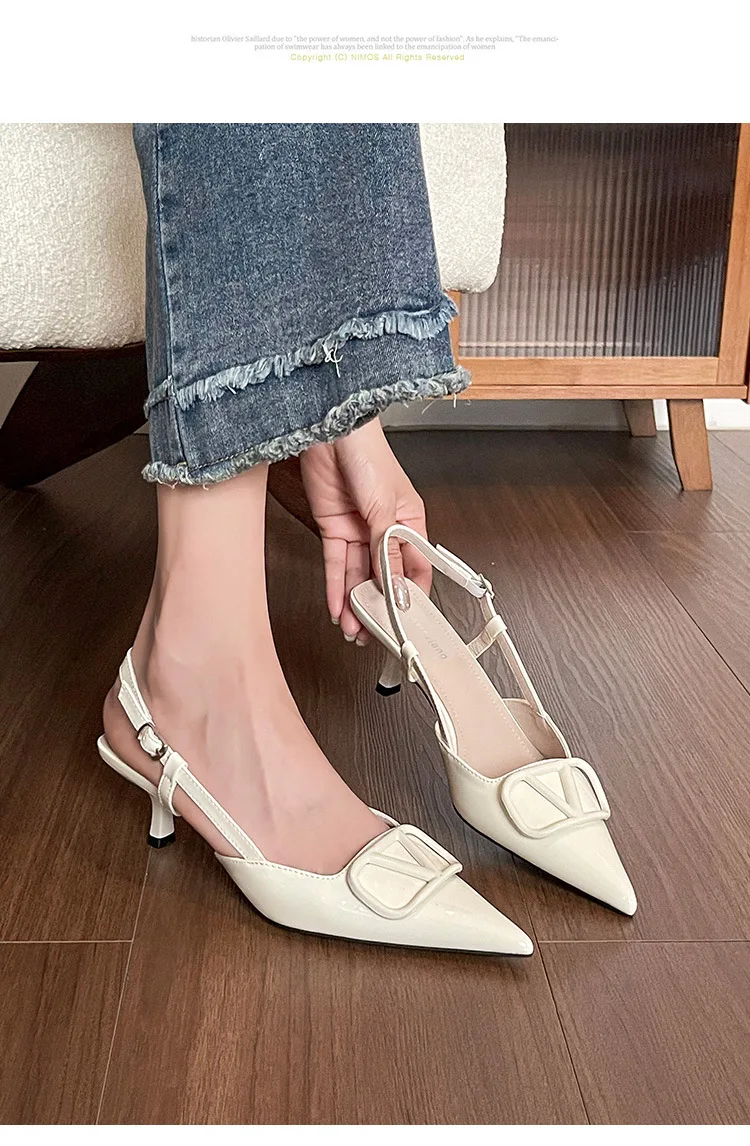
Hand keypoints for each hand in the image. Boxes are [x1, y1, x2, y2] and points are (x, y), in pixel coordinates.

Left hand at [299, 419, 431, 641]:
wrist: (330, 432)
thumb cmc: (368, 455)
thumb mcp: (384, 510)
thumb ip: (388, 553)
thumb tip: (398, 589)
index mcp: (410, 522)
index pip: (417, 569)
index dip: (413, 596)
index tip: (409, 622)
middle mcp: (385, 530)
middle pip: (384, 577)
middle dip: (379, 606)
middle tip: (375, 634)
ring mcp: (358, 531)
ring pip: (358, 576)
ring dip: (354, 603)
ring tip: (354, 630)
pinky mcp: (333, 529)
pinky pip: (335, 565)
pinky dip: (335, 588)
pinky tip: (337, 608)